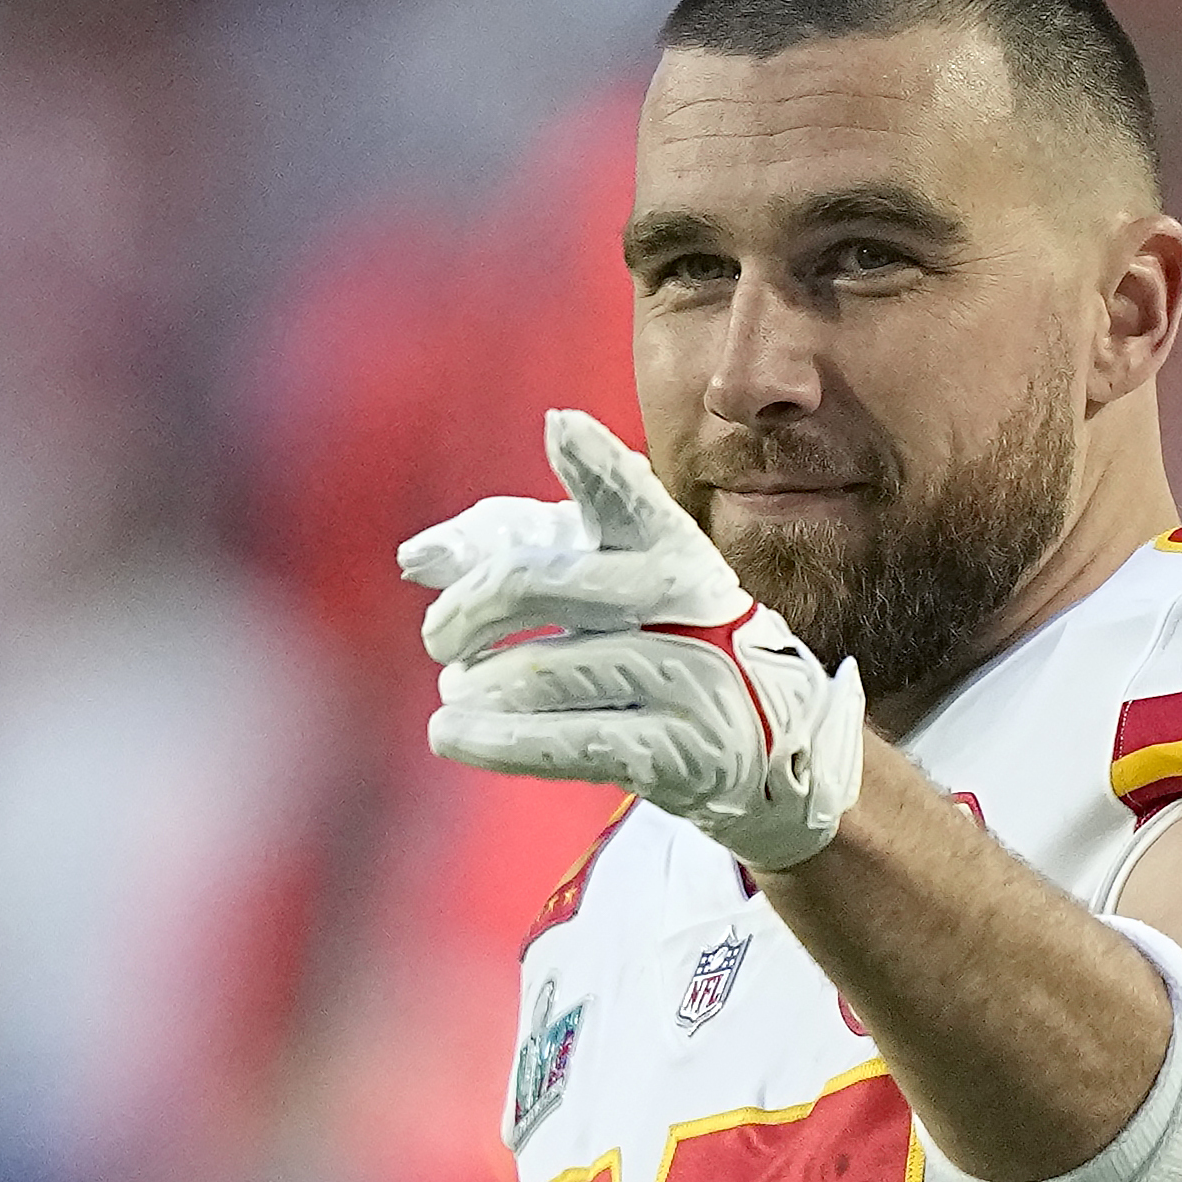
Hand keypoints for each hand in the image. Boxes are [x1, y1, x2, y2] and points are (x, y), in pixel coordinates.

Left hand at [403, 410, 870, 871]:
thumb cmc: (656, 640)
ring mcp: (689, 677)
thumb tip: (415, 557)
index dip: (596, 465)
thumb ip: (506, 552)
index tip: (561, 429)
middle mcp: (684, 600)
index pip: (627, 498)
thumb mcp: (594, 581)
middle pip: (550, 582)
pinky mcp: (682, 752)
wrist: (765, 740)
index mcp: (665, 542)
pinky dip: (497, 740)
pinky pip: (570, 743)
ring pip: (549, 671)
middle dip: (472, 607)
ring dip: (481, 685)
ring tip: (455, 691)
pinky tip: (453, 734)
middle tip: (438, 635)